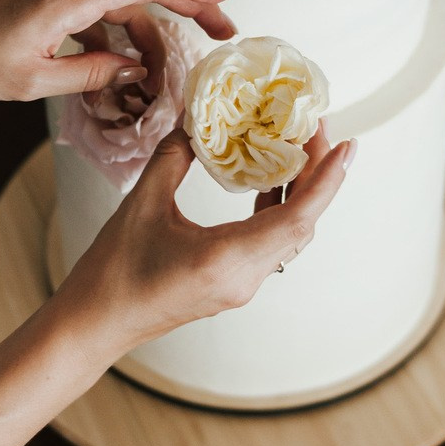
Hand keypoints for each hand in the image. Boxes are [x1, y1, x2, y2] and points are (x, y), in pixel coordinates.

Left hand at [0, 0, 235, 100]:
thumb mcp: (33, 82)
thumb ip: (90, 74)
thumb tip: (135, 71)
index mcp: (66, 0)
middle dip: (189, 4)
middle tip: (224, 30)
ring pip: (123, 0)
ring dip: (154, 29)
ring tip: (175, 66)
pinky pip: (99, 9)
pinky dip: (121, 33)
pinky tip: (130, 64)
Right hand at [58, 118, 353, 358]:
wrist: (96, 324)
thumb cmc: (113, 271)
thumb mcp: (141, 204)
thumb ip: (174, 157)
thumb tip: (196, 121)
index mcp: (228, 258)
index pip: (298, 216)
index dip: (328, 179)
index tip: (348, 144)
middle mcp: (245, 277)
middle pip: (302, 224)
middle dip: (317, 176)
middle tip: (313, 129)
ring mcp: (240, 286)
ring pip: (288, 236)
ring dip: (299, 193)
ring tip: (296, 148)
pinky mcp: (230, 286)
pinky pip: (269, 245)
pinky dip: (276, 210)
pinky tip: (266, 181)